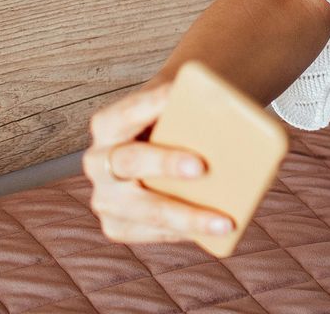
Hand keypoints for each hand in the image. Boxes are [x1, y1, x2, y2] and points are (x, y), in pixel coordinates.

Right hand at [83, 77, 237, 243]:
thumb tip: (231, 105)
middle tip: (202, 167)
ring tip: (225, 222)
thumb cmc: (174, 122)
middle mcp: (99, 162)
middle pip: (129, 161)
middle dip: (165, 164)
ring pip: (145, 210)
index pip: (128, 111)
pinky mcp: (118, 225)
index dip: (151, 104)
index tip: (179, 95)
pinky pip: (154, 233)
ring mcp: (106, 198)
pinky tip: (217, 232)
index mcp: (107, 125)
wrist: (161, 149)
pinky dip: (187, 232)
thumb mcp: (176, 107)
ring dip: (186, 217)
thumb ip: (193, 102)